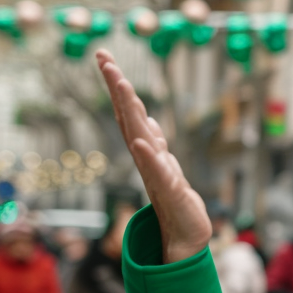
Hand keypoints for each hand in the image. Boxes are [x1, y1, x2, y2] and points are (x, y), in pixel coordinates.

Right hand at [96, 50, 211, 262]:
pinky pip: (158, 171)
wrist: (187, 234)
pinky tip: (141, 142)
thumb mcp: (166, 163)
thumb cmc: (176, 200)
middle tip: (105, 60)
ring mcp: (156, 173)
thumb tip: (147, 118)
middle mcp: (146, 157)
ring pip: (140, 137)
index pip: (129, 113)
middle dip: (118, 88)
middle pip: (129, 118)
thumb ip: (155, 141)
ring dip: (131, 112)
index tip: (105, 58)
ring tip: (122, 85)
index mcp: (147, 149)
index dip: (118, 86)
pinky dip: (150, 156)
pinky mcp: (171, 191)